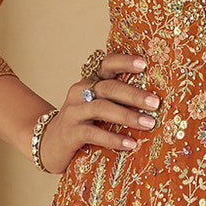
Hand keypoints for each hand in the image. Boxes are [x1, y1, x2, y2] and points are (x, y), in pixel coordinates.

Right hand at [35, 53, 160, 173]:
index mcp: (90, 82)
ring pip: (101, 108)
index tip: (144, 64)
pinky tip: (130, 144)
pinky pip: (93, 133)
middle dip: (134, 94)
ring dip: (127, 116)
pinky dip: (113, 138)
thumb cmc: (84, 123)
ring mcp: (73, 112)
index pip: (107, 64)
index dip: (124, 62)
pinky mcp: (70, 132)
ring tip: (148, 124)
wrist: (50, 144)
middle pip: (108, 87)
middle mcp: (80, 92)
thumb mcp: (98, 107)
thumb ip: (118, 100)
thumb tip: (156, 102)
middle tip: (155, 103)